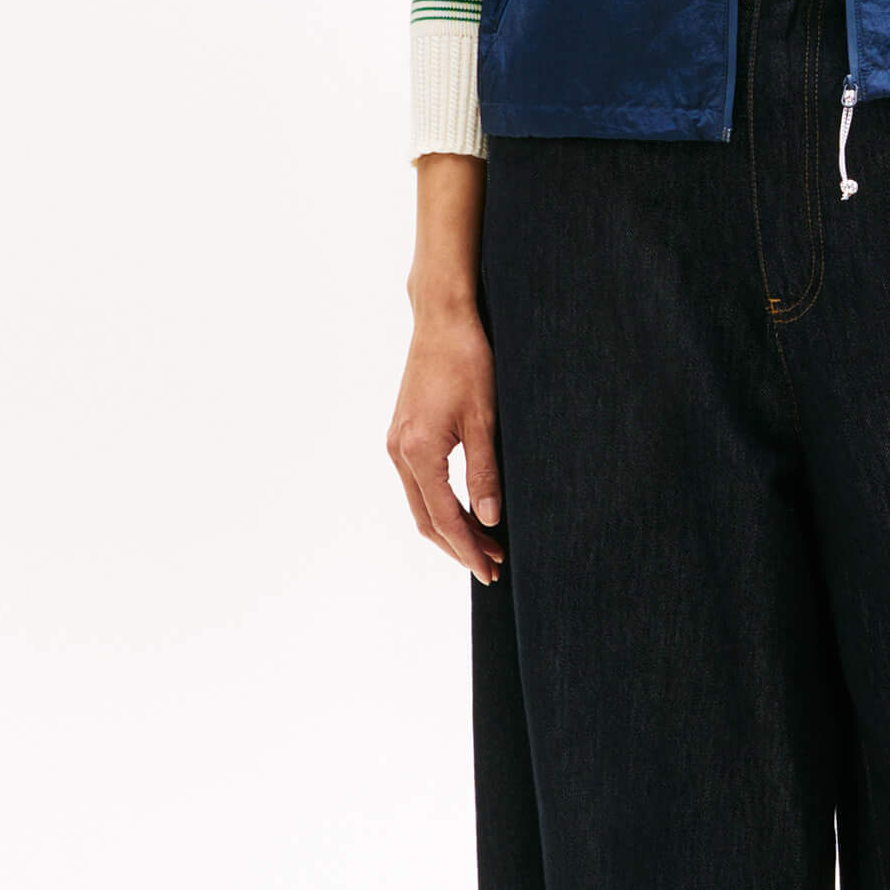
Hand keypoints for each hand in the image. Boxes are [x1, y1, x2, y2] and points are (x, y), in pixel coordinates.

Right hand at [388, 301, 504, 583]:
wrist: (442, 319)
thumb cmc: (467, 361)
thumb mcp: (484, 419)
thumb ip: (485, 472)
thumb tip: (488, 519)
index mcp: (418, 451)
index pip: (444, 518)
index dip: (468, 548)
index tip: (491, 569)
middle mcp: (399, 451)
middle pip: (426, 519)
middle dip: (459, 546)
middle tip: (492, 566)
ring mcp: (397, 442)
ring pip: (420, 503)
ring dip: (450, 527)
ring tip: (484, 543)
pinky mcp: (402, 433)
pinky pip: (418, 483)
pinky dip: (440, 504)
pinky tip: (464, 510)